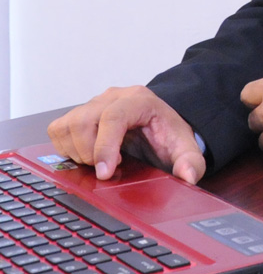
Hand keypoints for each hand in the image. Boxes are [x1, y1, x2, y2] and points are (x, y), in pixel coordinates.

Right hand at [47, 86, 205, 184]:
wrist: (160, 122)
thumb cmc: (168, 134)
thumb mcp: (186, 147)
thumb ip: (192, 161)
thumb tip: (189, 176)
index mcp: (139, 100)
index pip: (113, 117)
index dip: (105, 147)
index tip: (105, 174)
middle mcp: (113, 97)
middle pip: (85, 121)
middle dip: (91, 153)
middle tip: (110, 168)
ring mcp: (93, 103)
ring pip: (68, 125)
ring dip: (78, 151)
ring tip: (100, 162)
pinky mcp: (79, 113)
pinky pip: (58, 129)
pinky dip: (66, 147)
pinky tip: (86, 156)